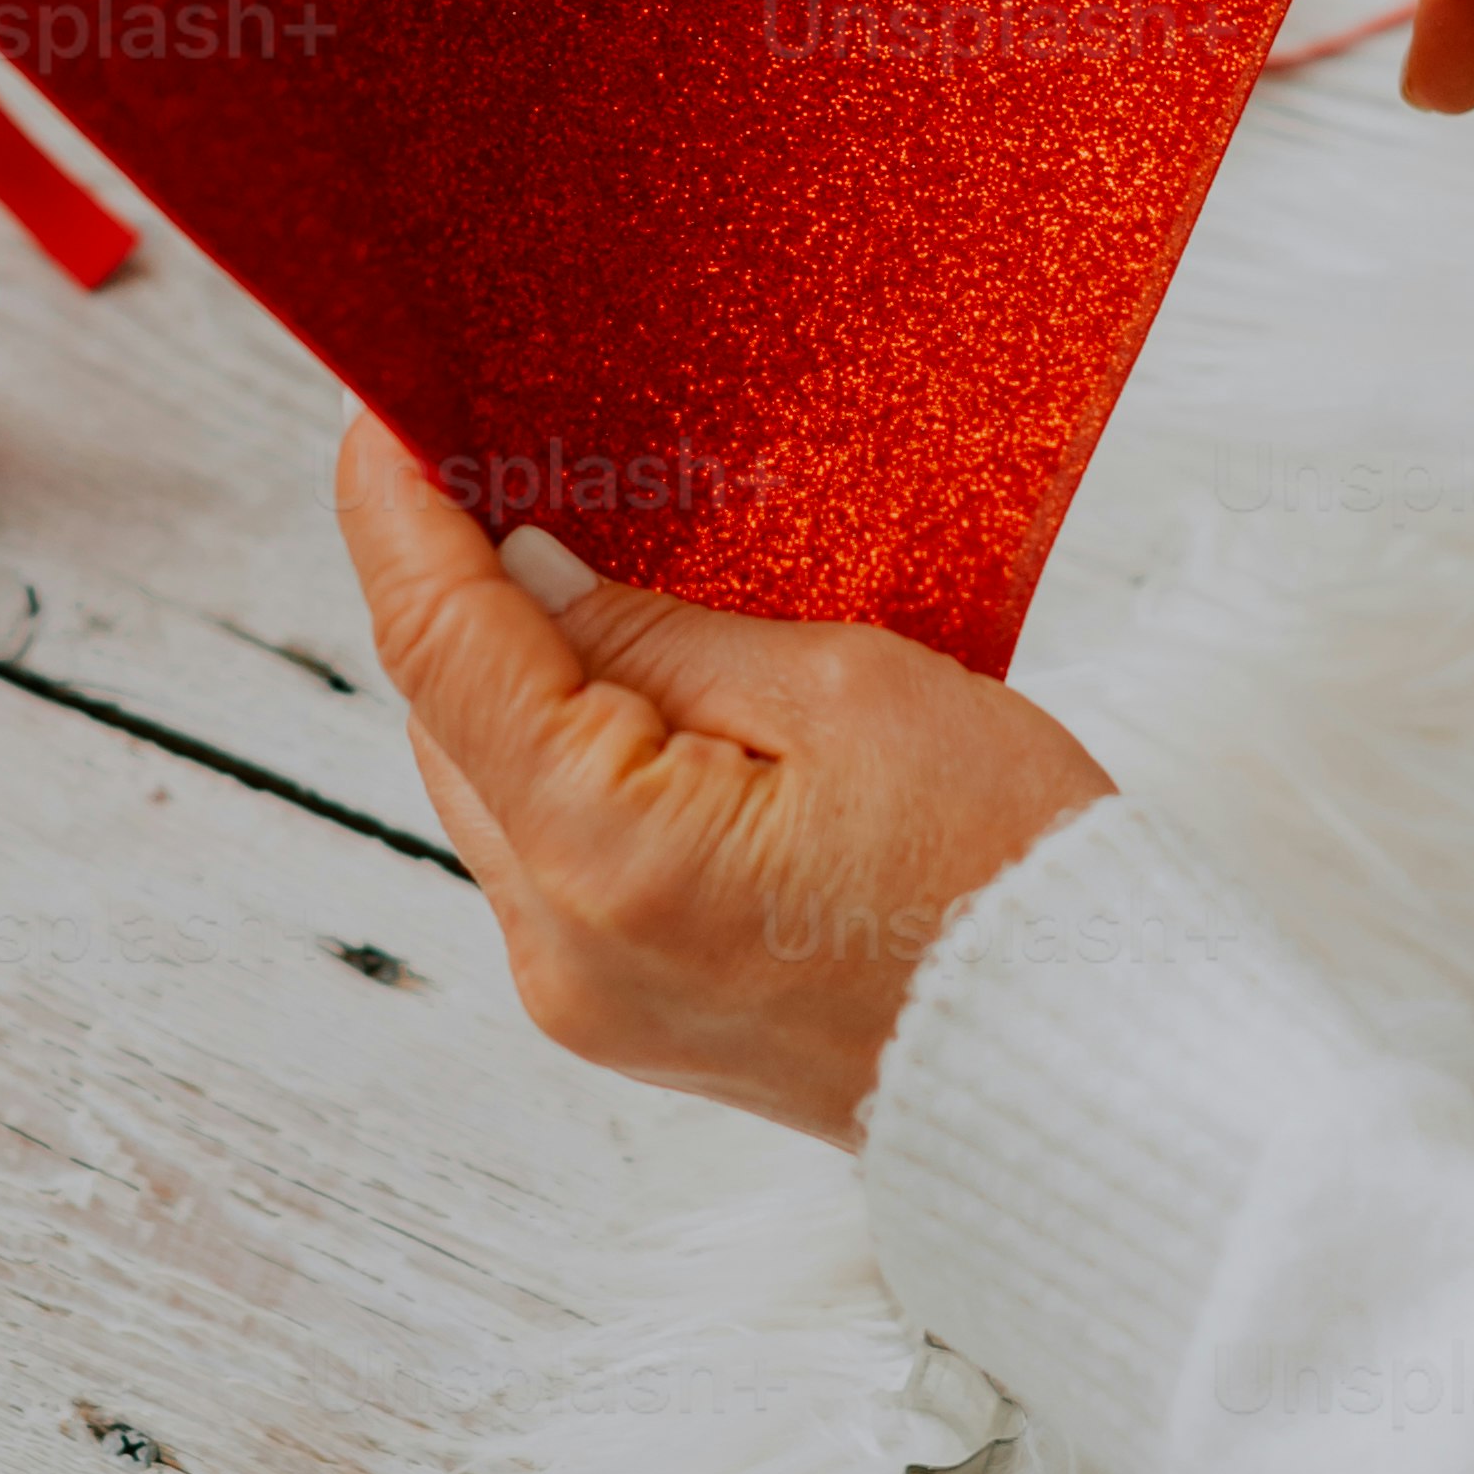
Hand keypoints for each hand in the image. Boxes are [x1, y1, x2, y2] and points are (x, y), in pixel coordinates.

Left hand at [335, 416, 1112, 1139]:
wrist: (1088, 1056)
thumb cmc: (1008, 875)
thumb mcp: (841, 690)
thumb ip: (654, 631)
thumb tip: (529, 569)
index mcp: (607, 855)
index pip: (442, 649)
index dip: (397, 517)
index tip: (385, 417)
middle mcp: (558, 948)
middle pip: (445, 726)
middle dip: (459, 594)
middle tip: (502, 465)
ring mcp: (582, 996)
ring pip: (489, 791)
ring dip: (514, 682)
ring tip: (580, 567)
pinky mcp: (621, 1015)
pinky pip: (546, 854)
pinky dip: (563, 761)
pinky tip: (626, 691)